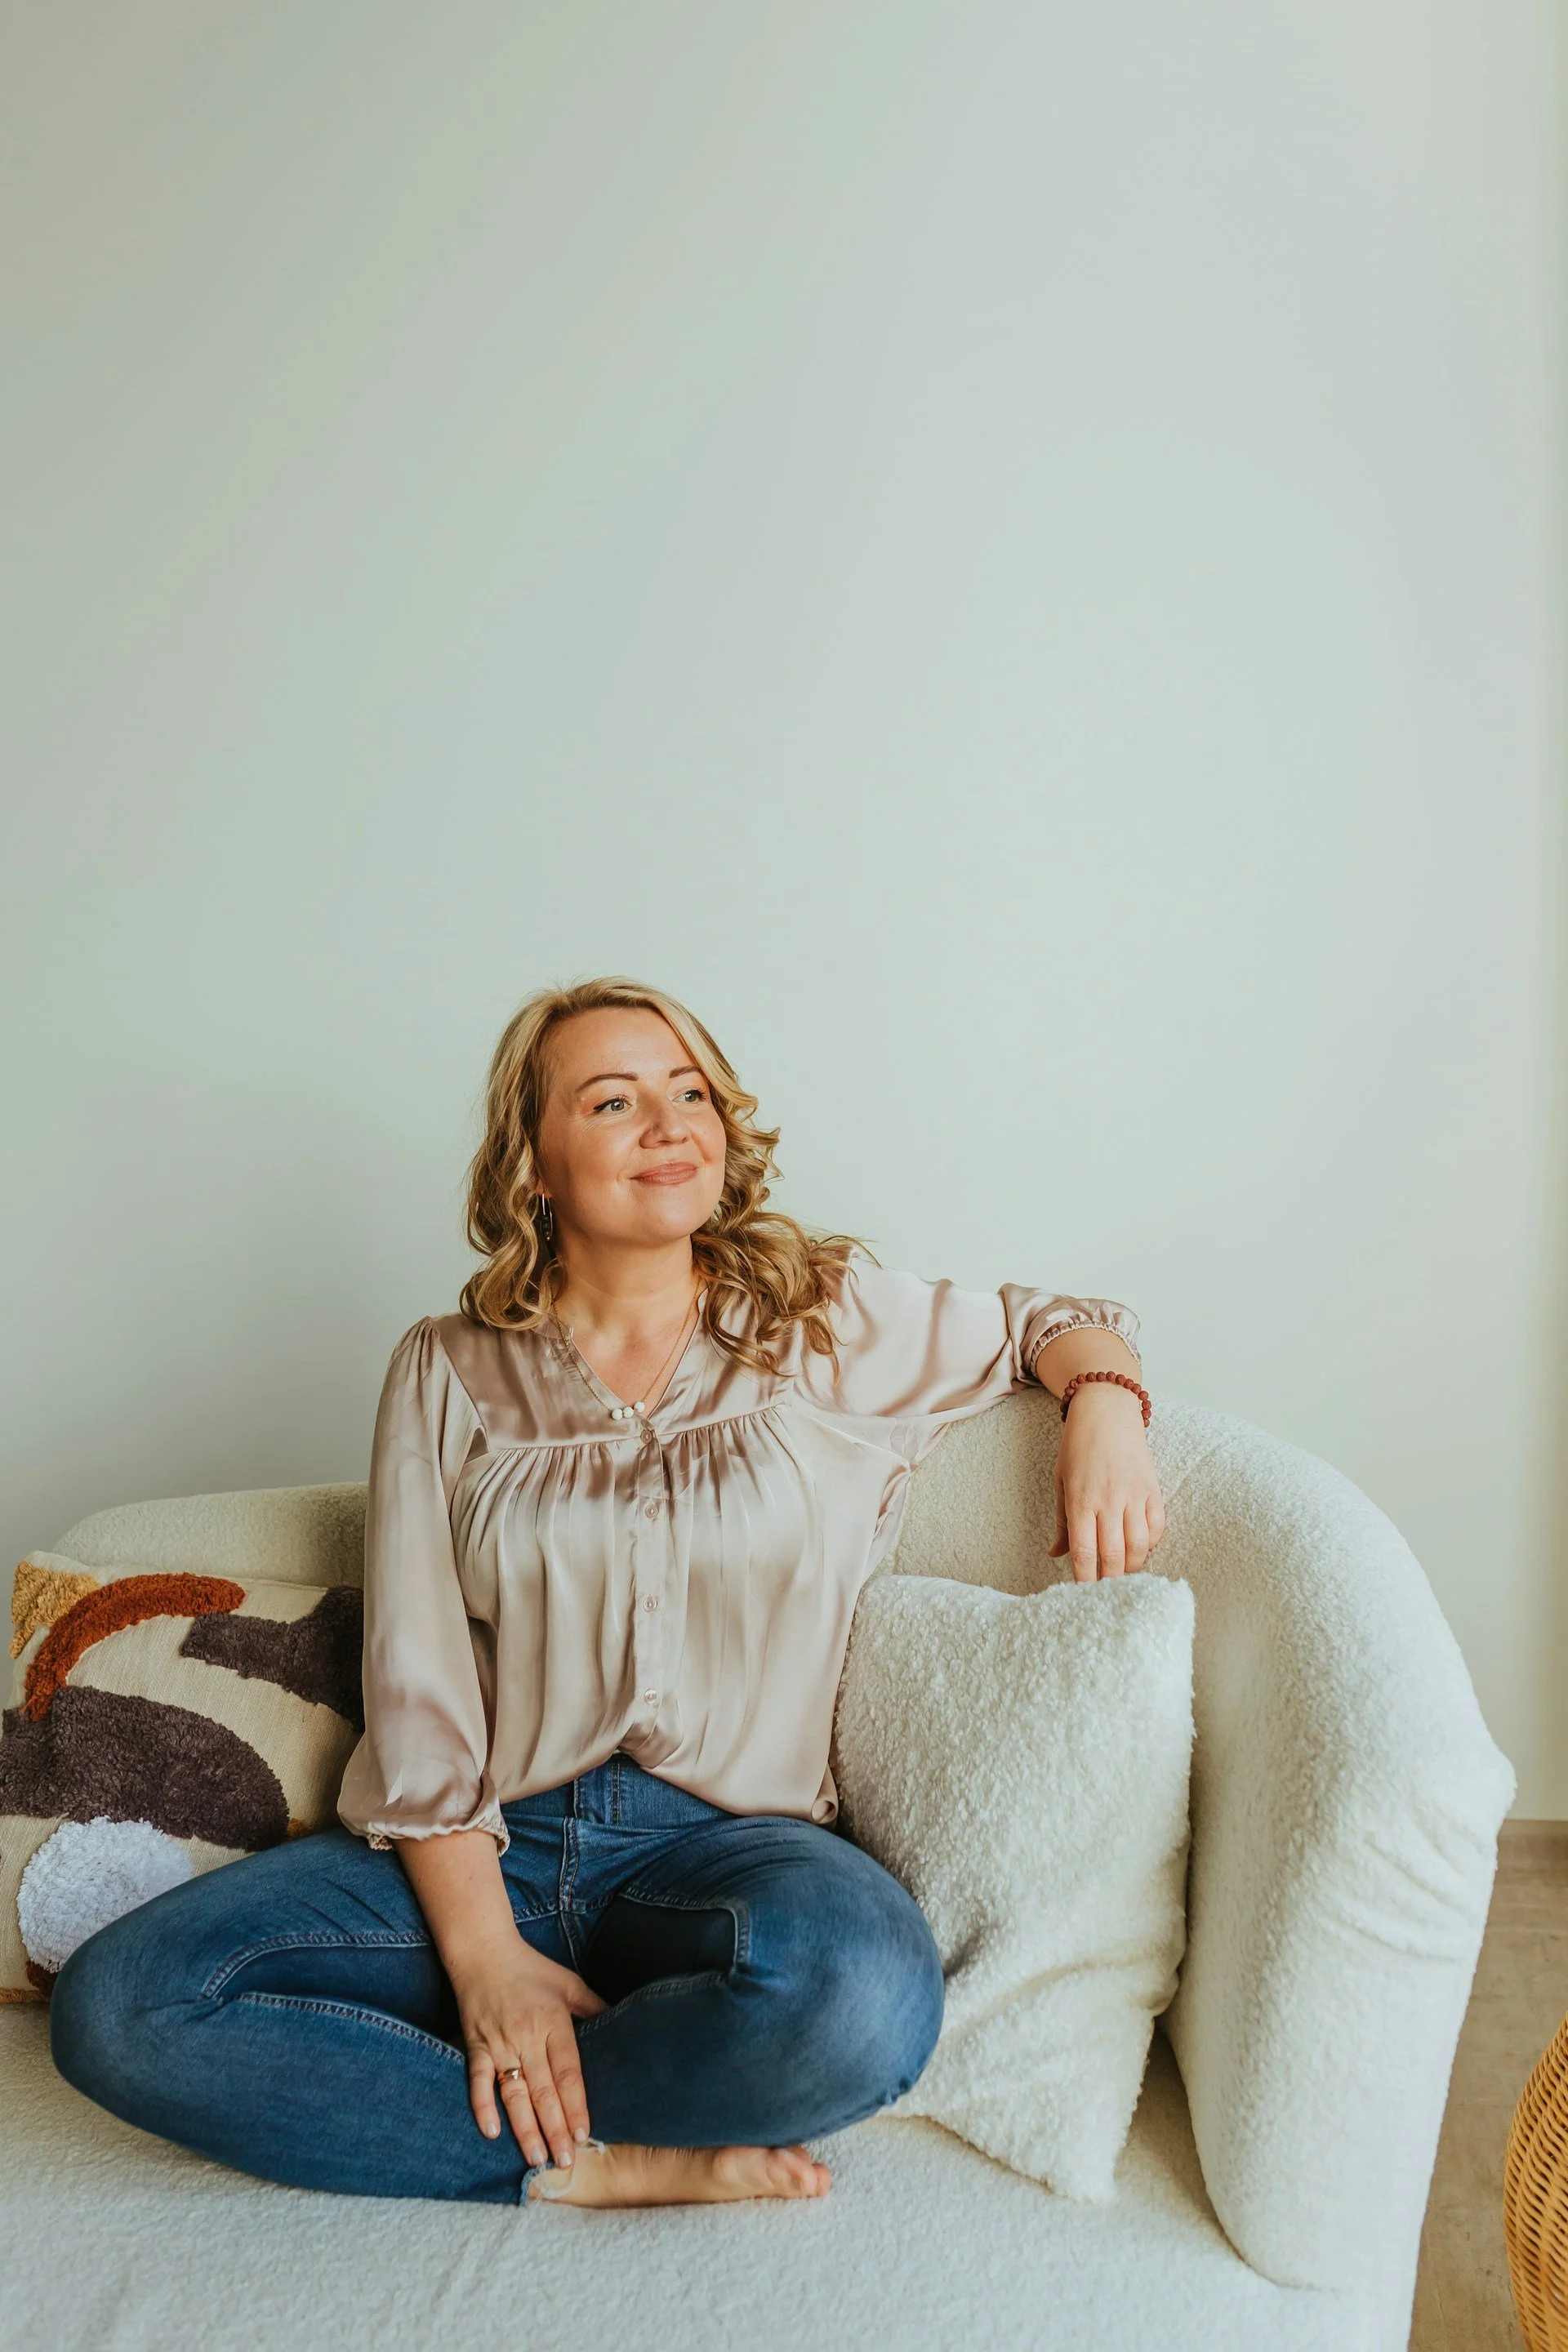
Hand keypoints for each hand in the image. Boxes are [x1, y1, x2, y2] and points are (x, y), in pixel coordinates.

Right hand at [453, 1939, 607, 2169]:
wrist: (483, 1952)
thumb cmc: (532, 1969)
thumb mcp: (570, 1983)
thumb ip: (594, 2007)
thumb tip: (623, 2025)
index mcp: (553, 2022)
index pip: (568, 2072)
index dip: (576, 2105)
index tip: (584, 2133)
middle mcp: (526, 2036)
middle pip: (543, 2091)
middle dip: (555, 2129)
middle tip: (565, 2161)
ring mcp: (498, 2043)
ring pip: (513, 2094)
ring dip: (525, 2129)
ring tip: (537, 2158)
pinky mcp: (475, 2046)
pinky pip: (477, 2082)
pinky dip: (482, 2107)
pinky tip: (491, 2133)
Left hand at [1047, 1384, 1166, 1582]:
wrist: (1106, 1411)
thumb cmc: (1077, 1447)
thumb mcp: (1061, 1481)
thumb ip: (1062, 1522)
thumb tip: (1055, 1555)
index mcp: (1080, 1499)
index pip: (1084, 1551)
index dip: (1085, 1578)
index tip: (1083, 1595)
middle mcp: (1109, 1500)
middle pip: (1113, 1555)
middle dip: (1110, 1581)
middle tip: (1106, 1596)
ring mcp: (1134, 1494)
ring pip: (1139, 1546)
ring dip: (1132, 1568)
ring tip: (1124, 1577)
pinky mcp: (1153, 1488)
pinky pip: (1158, 1525)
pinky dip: (1151, 1543)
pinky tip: (1141, 1549)